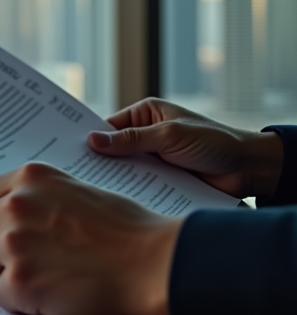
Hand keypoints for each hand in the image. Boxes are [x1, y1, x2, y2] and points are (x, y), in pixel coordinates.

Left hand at [0, 163, 181, 314]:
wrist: (156, 263)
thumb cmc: (128, 231)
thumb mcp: (76, 191)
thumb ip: (38, 199)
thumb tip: (7, 216)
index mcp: (29, 178)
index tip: (3, 233)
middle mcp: (14, 205)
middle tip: (13, 263)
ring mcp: (13, 243)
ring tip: (36, 280)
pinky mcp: (18, 282)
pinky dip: (18, 301)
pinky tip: (49, 296)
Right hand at [87, 97, 282, 197]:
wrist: (249, 168)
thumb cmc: (214, 141)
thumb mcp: (169, 136)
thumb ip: (131, 140)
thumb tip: (93, 140)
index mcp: (145, 114)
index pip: (108, 125)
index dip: (88, 136)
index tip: (65, 147)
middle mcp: (146, 134)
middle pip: (112, 149)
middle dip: (97, 160)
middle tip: (72, 171)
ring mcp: (152, 158)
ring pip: (123, 169)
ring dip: (113, 178)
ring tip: (88, 189)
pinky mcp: (161, 179)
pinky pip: (138, 185)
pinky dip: (129, 191)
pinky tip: (114, 200)